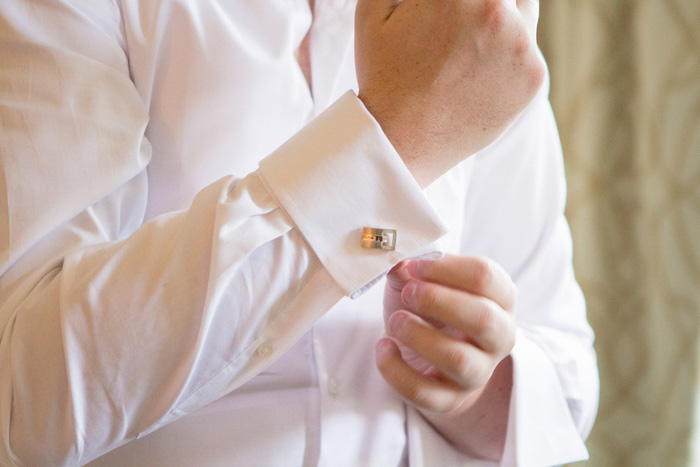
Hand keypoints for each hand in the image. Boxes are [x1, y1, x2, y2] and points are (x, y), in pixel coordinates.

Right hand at [355, 0, 544, 186]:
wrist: (400, 141)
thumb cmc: (383, 75)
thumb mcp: (375, 10)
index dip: (454, 1)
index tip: (448, 11)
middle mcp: (498, 11)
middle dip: (481, 2)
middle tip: (459, 19)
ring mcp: (522, 45)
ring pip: (525, 7)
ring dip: (503, 14)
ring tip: (468, 42)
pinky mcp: (534, 76)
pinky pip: (529, 49)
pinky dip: (509, 53)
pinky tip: (475, 73)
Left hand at [378, 255, 516, 413]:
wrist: (427, 358)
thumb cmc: (429, 311)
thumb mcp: (421, 282)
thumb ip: (411, 269)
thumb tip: (400, 265)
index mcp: (500, 299)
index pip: (485, 276)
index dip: (446, 268)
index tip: (414, 267)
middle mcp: (498, 337)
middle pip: (483, 319)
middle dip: (438, 301)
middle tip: (407, 293)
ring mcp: (478, 372)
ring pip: (458, 360)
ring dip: (419, 336)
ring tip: (395, 321)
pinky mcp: (450, 399)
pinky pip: (425, 392)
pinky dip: (396, 370)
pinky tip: (384, 347)